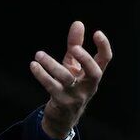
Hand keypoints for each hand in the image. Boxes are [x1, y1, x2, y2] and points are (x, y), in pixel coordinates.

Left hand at [29, 21, 112, 138]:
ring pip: (66, 79)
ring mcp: (76, 95)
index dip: (104, 46)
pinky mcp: (62, 101)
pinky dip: (42, 75)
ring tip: (38, 54)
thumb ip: (75, 44)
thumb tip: (78, 23)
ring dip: (51, 65)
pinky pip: (51, 87)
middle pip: (93, 72)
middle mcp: (88, 85)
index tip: (97, 32)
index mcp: (93, 75)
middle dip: (85, 59)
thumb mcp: (73, 65)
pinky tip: (33, 65)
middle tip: (73, 48)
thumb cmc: (70, 84)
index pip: (105, 60)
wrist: (63, 116)